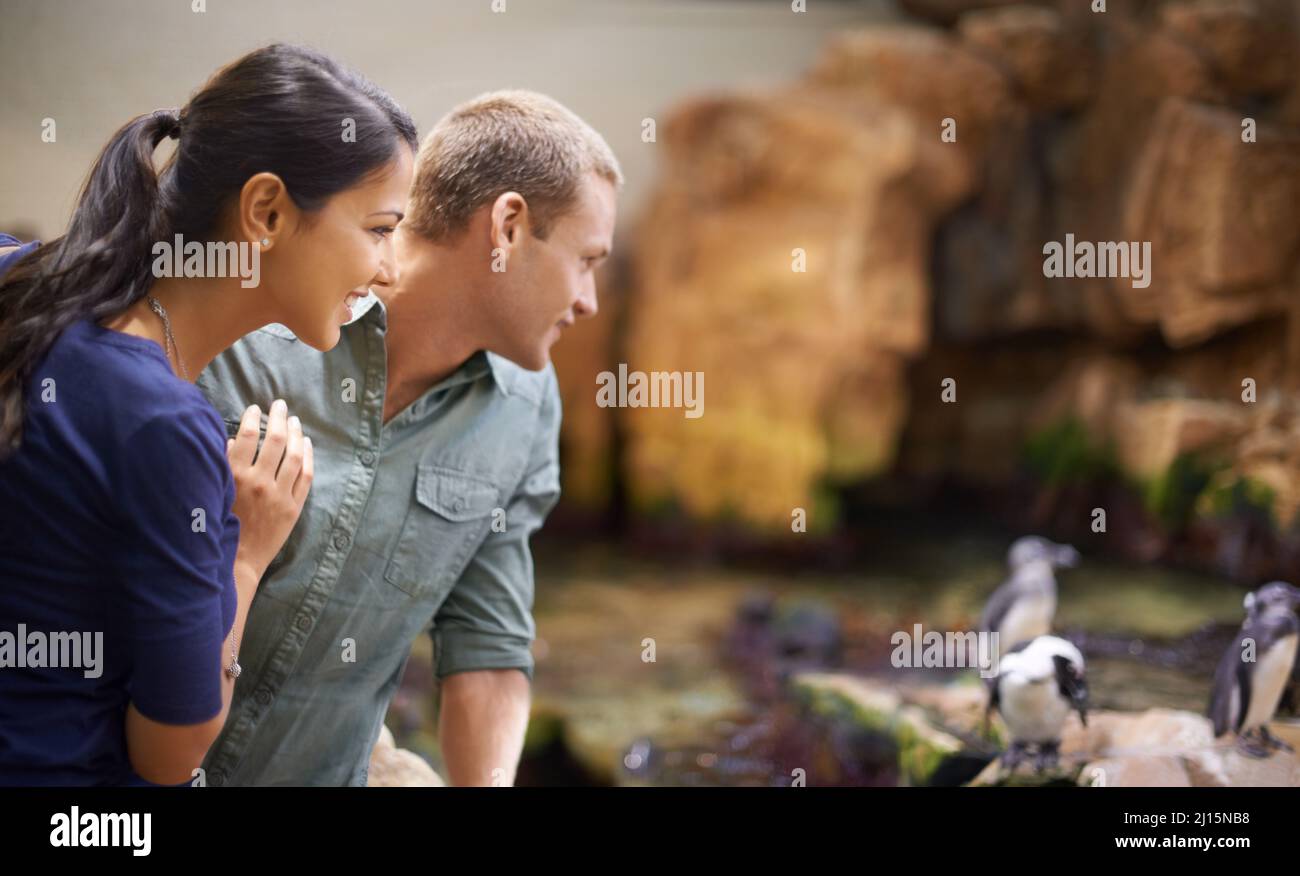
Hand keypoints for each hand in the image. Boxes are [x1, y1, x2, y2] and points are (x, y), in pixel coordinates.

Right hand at [227, 399, 312, 578]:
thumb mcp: (213, 492)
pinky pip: (306, 476)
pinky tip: (307, 444)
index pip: (247, 436)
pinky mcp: (293, 507)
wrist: (237, 561)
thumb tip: (228, 440)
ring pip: (294, 455)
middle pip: (275, 440)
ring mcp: (279, 495)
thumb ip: (221, 465)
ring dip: (296, 433)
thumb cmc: (219, 525)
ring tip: (295, 420)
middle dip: (279, 417)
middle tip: (280, 405)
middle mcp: (259, 482)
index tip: (254, 408)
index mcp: (234, 476)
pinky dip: (308, 456)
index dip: (252, 417)